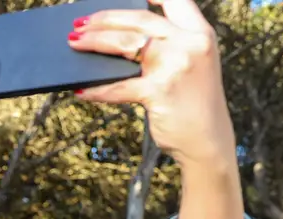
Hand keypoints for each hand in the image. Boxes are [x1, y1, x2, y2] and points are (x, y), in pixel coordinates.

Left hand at [69, 0, 235, 168]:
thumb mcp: (191, 65)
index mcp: (200, 33)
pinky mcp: (159, 91)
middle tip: (79, 24)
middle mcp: (191, 44)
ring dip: (94, 42)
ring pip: (126, 44)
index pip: (176, 0)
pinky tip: (81, 90)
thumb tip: (118, 37)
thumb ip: (168, 46)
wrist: (207, 141)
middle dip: (104, 19)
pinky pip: (118, 86)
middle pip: (140, 19)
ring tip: (74, 43)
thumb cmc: (192, 103)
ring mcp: (176, 66)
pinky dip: (96, 89)